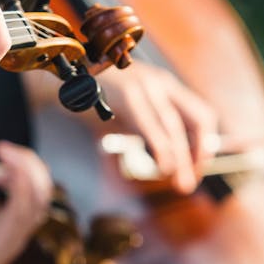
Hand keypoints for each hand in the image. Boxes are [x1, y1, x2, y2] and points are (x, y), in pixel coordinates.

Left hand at [0, 140, 51, 263]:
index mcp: (10, 227)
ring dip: (27, 169)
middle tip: (5, 150)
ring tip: (4, 153)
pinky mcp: (0, 244)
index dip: (27, 166)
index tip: (0, 154)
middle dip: (31, 163)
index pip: (37, 191)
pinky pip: (22, 209)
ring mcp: (12, 239)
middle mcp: (17, 233)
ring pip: (39, 198)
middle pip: (45, 191)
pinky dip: (19, 184)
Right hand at [23, 61, 216, 193]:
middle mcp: (159, 82)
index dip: (203, 145)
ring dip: (178, 157)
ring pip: (172, 125)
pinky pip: (149, 124)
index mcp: (164, 86)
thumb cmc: (91, 97)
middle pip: (192, 121)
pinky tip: (163, 165)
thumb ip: (145, 132)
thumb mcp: (126, 114)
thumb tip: (166, 161)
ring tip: (178, 181)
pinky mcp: (126, 93)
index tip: (197, 170)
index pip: (199, 116)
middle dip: (195, 157)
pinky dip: (160, 147)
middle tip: (189, 185)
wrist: (60, 78)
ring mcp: (144, 84)